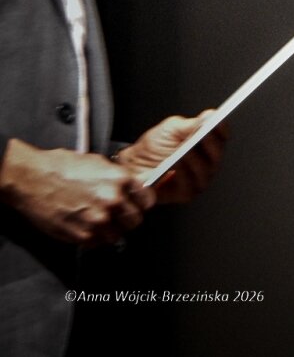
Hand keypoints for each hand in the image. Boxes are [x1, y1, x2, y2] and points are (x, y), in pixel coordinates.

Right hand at [0, 138, 152, 244]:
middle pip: (135, 220)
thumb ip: (119, 178)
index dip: (141, 203)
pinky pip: (98, 243)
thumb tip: (132, 186)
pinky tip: (85, 226)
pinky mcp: (81, 235)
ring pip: (118, 235)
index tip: (137, 205)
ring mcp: (97, 220)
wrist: (32, 178)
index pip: (148, 200)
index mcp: (120, 180)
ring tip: (98, 221)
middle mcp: (112, 200)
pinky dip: (94, 238)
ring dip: (110, 230)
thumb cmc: (61, 167)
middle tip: (117, 215)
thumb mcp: (99, 163)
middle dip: (127, 218)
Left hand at [116, 113, 228, 204]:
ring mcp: (198, 180)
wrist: (133, 165)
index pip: (222, 136)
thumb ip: (190, 124)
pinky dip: (183, 173)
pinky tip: (177, 163)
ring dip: (196, 159)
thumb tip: (209, 116)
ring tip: (188, 149)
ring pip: (204, 170)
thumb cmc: (154, 147)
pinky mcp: (186, 194)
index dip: (221, 128)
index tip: (217, 120)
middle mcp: (207, 163)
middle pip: (216, 154)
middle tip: (205, 133)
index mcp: (208, 145)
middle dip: (211, 143)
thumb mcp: (172, 128)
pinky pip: (189, 184)